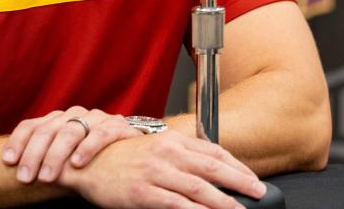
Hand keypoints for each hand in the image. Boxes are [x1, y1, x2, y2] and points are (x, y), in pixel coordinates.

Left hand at [2, 106, 140, 183]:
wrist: (131, 153)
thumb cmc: (90, 159)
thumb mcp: (63, 156)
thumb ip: (44, 156)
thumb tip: (12, 168)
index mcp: (57, 120)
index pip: (31, 125)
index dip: (18, 141)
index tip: (8, 161)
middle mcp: (75, 115)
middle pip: (48, 129)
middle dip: (34, 154)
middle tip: (26, 177)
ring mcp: (97, 119)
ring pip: (71, 131)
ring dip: (56, 155)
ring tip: (48, 177)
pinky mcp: (117, 127)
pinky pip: (101, 134)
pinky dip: (88, 148)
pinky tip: (77, 163)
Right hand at [60, 130, 266, 208]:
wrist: (85, 162)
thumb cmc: (120, 157)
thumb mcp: (153, 149)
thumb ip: (179, 156)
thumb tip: (207, 171)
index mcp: (172, 140)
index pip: (213, 151)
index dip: (236, 166)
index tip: (252, 178)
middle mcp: (167, 153)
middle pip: (212, 168)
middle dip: (240, 181)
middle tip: (258, 192)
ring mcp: (155, 172)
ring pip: (199, 188)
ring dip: (223, 202)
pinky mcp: (143, 192)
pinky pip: (176, 204)